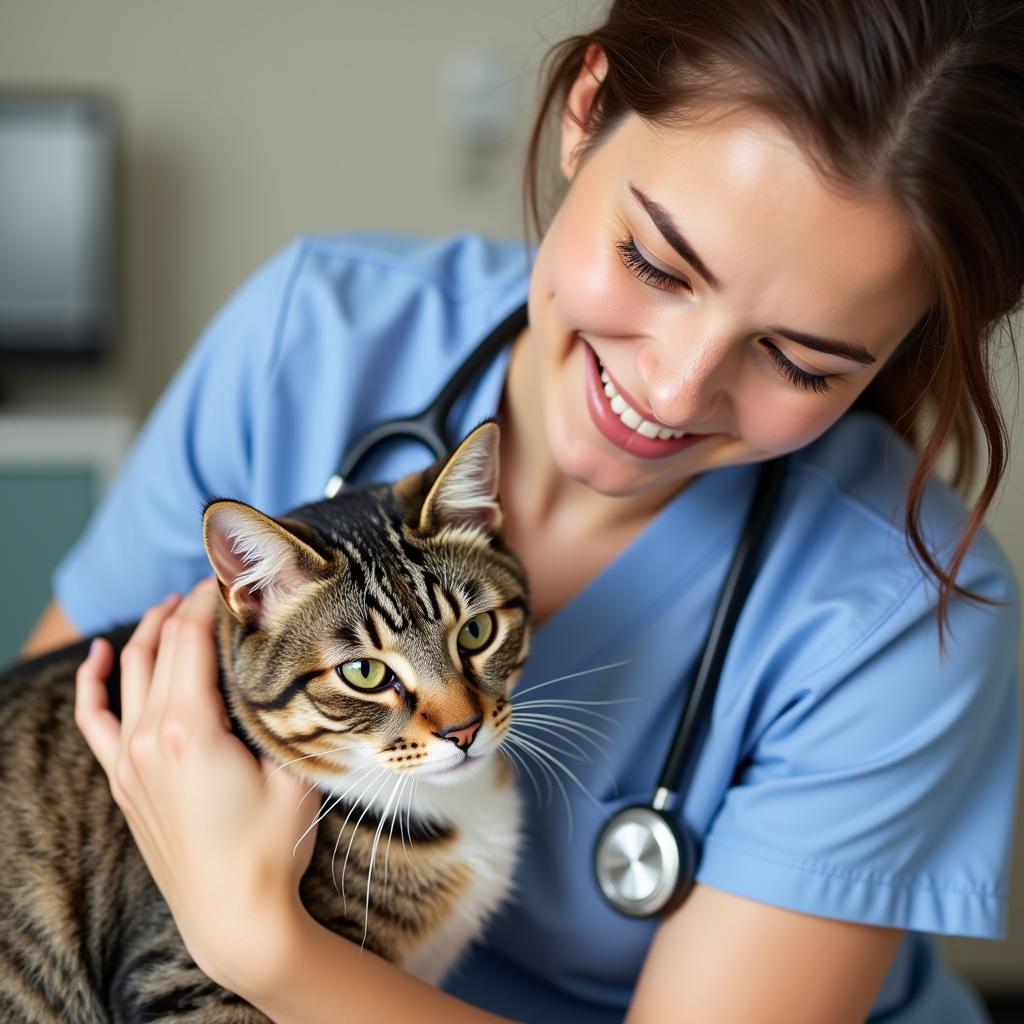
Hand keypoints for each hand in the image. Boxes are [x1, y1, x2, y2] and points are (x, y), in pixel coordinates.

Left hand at [74, 577, 319, 986]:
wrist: (231, 914)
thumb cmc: (269, 847)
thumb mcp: (293, 772)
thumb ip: (284, 717)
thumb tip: (287, 671)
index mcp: (189, 729)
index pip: (190, 639)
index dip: (209, 600)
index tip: (233, 579)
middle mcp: (148, 737)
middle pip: (161, 647)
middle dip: (186, 607)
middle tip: (217, 585)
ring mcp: (127, 760)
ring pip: (130, 673)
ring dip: (150, 631)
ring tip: (173, 605)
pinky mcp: (122, 780)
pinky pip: (94, 719)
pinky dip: (94, 682)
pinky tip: (102, 656)